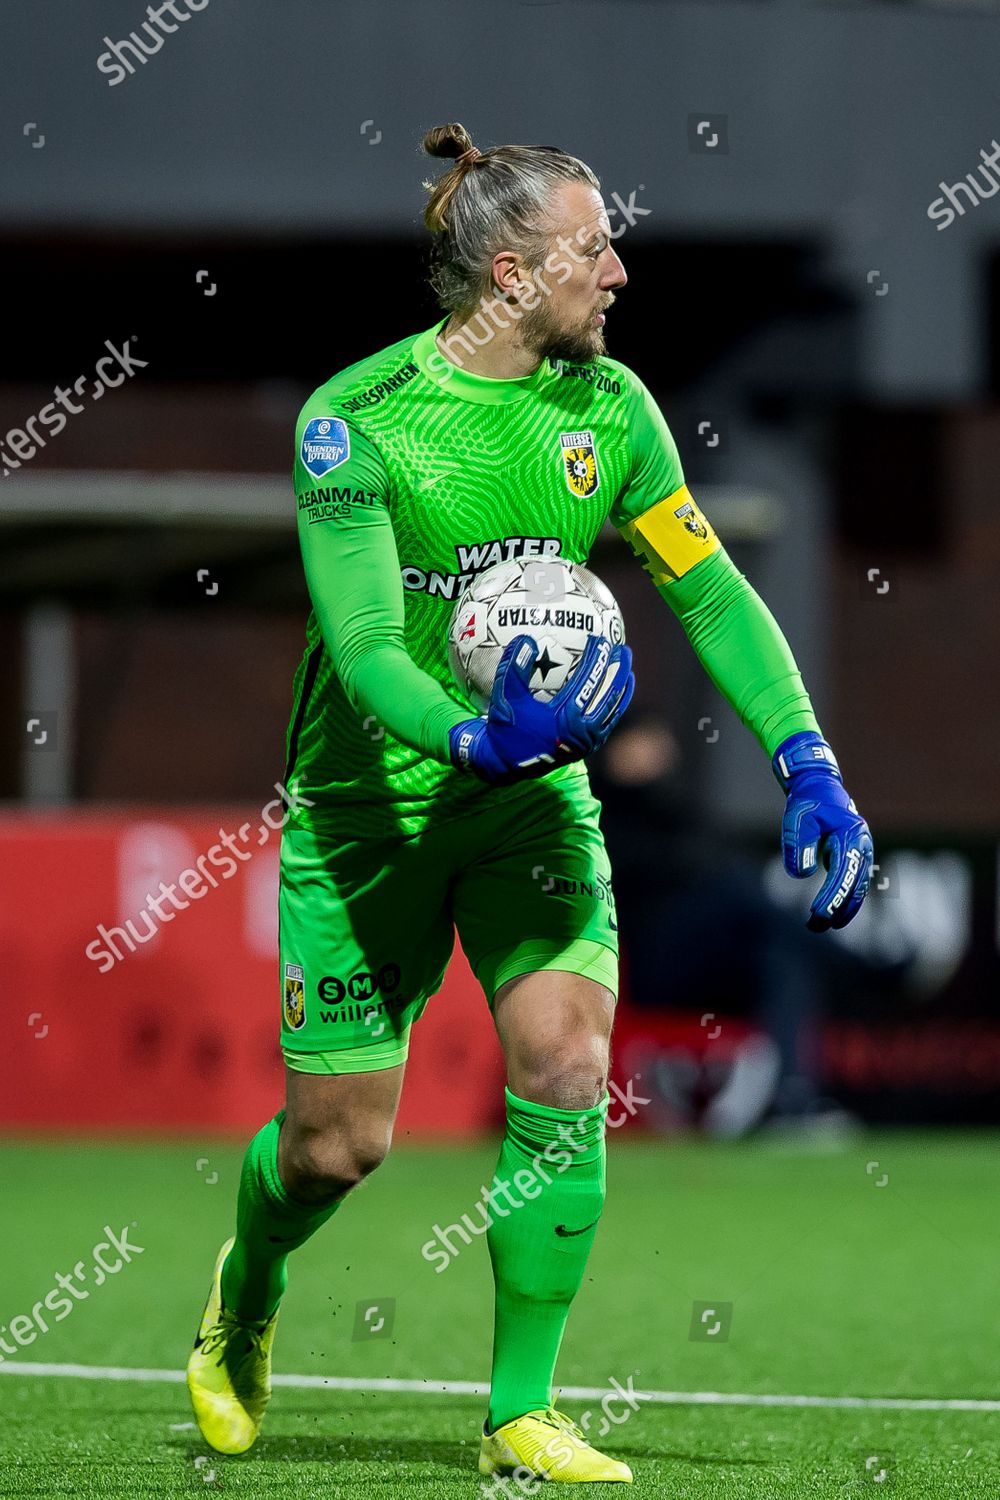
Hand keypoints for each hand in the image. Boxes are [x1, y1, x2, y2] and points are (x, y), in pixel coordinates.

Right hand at [450, 633, 634, 784]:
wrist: (507, 763)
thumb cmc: (506, 727)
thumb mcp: (506, 697)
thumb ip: (514, 667)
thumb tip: (525, 639)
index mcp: (564, 718)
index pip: (588, 681)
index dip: (597, 659)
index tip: (601, 640)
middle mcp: (582, 731)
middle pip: (609, 695)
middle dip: (619, 670)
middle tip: (624, 650)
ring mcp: (588, 741)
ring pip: (613, 710)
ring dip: (622, 688)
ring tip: (628, 669)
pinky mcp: (588, 747)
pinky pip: (609, 722)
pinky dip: (616, 706)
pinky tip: (618, 694)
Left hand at [772, 730, 872, 931]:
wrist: (819, 787)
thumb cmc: (807, 803)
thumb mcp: (797, 819)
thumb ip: (799, 844)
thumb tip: (804, 874)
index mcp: (850, 835)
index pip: (843, 872)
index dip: (832, 895)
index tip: (818, 913)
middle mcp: (862, 845)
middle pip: (855, 884)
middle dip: (838, 908)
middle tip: (816, 925)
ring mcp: (862, 851)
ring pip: (859, 887)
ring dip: (844, 908)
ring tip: (822, 926)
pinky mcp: (856, 857)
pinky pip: (856, 883)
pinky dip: (847, 900)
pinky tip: (834, 915)